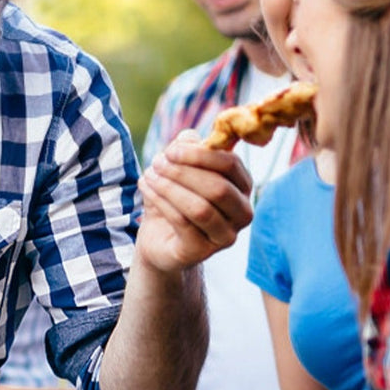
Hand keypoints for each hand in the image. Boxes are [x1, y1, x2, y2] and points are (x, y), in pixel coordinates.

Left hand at [134, 132, 252, 272]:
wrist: (159, 237)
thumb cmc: (176, 197)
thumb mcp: (180, 167)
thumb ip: (187, 148)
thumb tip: (188, 138)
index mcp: (243, 187)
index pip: (231, 165)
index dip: (200, 155)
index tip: (170, 150)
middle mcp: (242, 213)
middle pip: (219, 188)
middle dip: (183, 172)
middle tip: (157, 163)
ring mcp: (226, 236)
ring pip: (201, 208)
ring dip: (170, 188)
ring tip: (149, 175)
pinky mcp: (203, 251)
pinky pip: (182, 223)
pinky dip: (161, 201)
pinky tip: (146, 188)